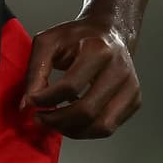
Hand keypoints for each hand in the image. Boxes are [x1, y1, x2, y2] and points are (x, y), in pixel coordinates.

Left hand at [21, 17, 140, 138]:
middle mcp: (119, 69)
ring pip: (101, 126)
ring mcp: (130, 87)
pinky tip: (72, 119)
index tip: (30, 102)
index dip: (46, 99)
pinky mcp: (134, 99)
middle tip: (40, 119)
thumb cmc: (77, 36)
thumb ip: (35, 70)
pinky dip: (87, 129)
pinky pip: (109, 127)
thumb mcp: (48, 42)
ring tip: (54, 122)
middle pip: (87, 110)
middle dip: (58, 121)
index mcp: (98, 50)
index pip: (70, 86)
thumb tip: (27, 103)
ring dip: (72, 131)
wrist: (109, 31)